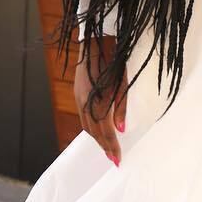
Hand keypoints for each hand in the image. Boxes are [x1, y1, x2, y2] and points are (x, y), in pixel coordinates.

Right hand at [74, 35, 128, 164]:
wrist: (96, 41)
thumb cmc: (114, 60)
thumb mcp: (123, 84)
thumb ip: (122, 108)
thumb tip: (121, 130)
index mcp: (98, 102)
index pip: (105, 132)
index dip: (111, 147)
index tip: (117, 160)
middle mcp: (85, 103)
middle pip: (93, 132)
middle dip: (103, 146)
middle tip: (113, 158)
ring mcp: (79, 97)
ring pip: (86, 125)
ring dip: (97, 138)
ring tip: (107, 147)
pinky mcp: (77, 92)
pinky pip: (83, 116)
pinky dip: (91, 127)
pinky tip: (98, 129)